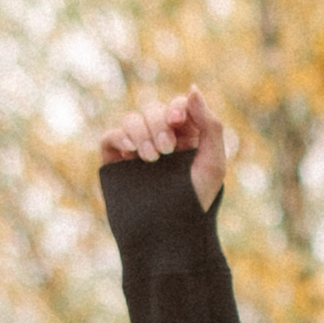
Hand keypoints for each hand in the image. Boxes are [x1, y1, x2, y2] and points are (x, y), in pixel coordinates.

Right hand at [97, 84, 229, 206]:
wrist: (169, 234)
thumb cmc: (196, 202)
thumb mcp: (213, 163)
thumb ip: (209, 124)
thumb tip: (192, 88)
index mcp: (185, 137)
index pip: (178, 106)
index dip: (176, 108)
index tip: (178, 121)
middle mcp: (160, 139)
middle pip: (153, 110)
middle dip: (159, 124)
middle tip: (166, 150)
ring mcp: (136, 150)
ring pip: (132, 119)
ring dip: (141, 132)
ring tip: (151, 158)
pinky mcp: (116, 161)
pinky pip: (110, 136)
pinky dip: (119, 137)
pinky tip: (132, 151)